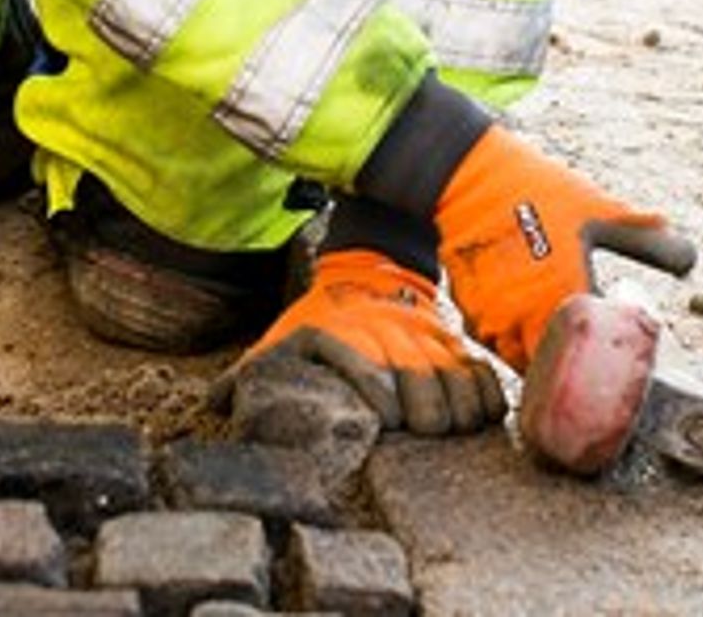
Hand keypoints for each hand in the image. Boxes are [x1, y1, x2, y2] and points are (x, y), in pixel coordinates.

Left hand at [215, 249, 506, 435]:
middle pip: (422, 382)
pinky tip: (477, 416)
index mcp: (347, 336)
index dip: (382, 399)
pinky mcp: (456, 342)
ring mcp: (428, 337)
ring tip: (447, 431)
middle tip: (421, 433)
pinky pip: (483, 373)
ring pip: (457, 378)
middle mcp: (391, 333)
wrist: (369, 268)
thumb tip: (216, 402)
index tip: (385, 423)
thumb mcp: (282, 335)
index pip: (372, 371)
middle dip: (426, 415)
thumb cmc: (320, 319)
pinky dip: (486, 398)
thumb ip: (250, 371)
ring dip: (457, 410)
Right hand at [432, 127, 692, 371]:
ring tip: (557, 343)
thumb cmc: (536, 190)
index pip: (595, 352)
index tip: (621, 355)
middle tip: (589, 357)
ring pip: (522, 361)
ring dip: (540, 356)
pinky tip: (524, 320)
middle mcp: (528, 316)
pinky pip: (495, 343)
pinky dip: (512, 340)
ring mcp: (495, 319)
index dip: (611, 358)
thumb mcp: (597, 210)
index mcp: (567, 295)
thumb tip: (689, 260)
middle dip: (574, 365)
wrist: (467, 178)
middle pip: (556, 368)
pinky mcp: (470, 312)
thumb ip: (643, 239)